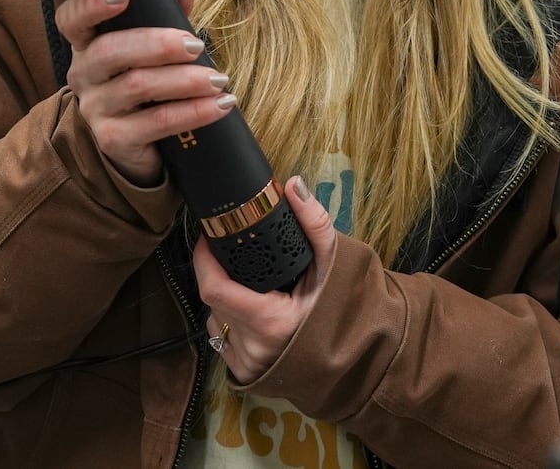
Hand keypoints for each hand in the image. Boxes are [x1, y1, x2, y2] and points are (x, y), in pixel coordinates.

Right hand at [54, 0, 235, 185]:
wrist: (140, 142)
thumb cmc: (148, 79)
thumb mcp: (157, 42)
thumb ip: (167, 8)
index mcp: (88, 42)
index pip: (72, 19)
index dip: (90, 4)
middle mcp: (84, 74)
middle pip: (110, 51)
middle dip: (159, 45)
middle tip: (196, 46)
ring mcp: (95, 109)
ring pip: (137, 86)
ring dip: (185, 81)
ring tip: (218, 80)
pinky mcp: (114, 139)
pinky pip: (156, 122)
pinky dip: (193, 112)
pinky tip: (219, 106)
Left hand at [194, 176, 339, 383]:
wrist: (355, 355)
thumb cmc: (342, 308)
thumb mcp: (333, 264)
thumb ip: (314, 224)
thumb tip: (293, 186)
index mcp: (271, 322)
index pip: (214, 289)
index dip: (204, 261)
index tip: (209, 238)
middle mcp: (254, 348)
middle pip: (214, 300)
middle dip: (219, 275)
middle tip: (236, 258)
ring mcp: (247, 363)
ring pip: (216, 319)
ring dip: (226, 300)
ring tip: (254, 289)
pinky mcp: (243, 373)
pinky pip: (222, 338)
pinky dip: (232, 321)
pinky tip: (254, 313)